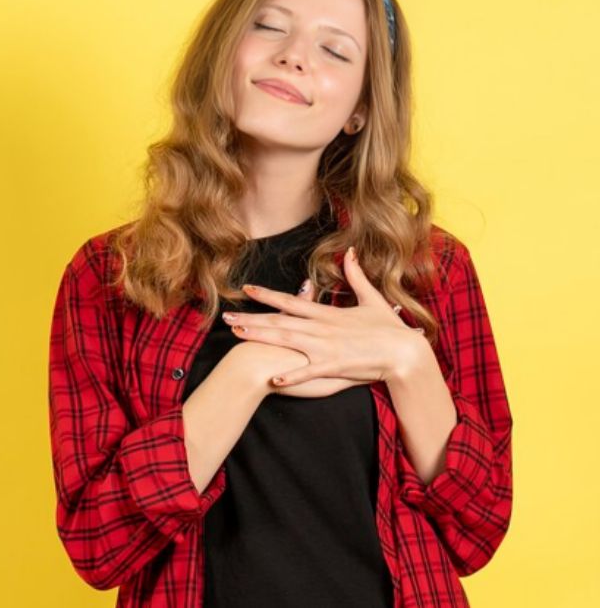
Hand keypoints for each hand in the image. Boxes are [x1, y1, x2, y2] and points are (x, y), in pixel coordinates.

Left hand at [224, 246, 425, 388]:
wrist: (405, 353)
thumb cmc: (388, 329)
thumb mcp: (371, 299)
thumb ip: (356, 276)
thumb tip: (350, 252)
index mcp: (327, 314)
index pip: (291, 301)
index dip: (267, 295)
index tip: (246, 289)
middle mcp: (321, 328)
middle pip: (279, 322)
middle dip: (252, 319)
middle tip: (226, 319)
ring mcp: (326, 347)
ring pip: (286, 342)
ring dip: (260, 339)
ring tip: (237, 336)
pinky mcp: (334, 366)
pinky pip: (308, 372)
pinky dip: (291, 375)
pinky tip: (273, 379)